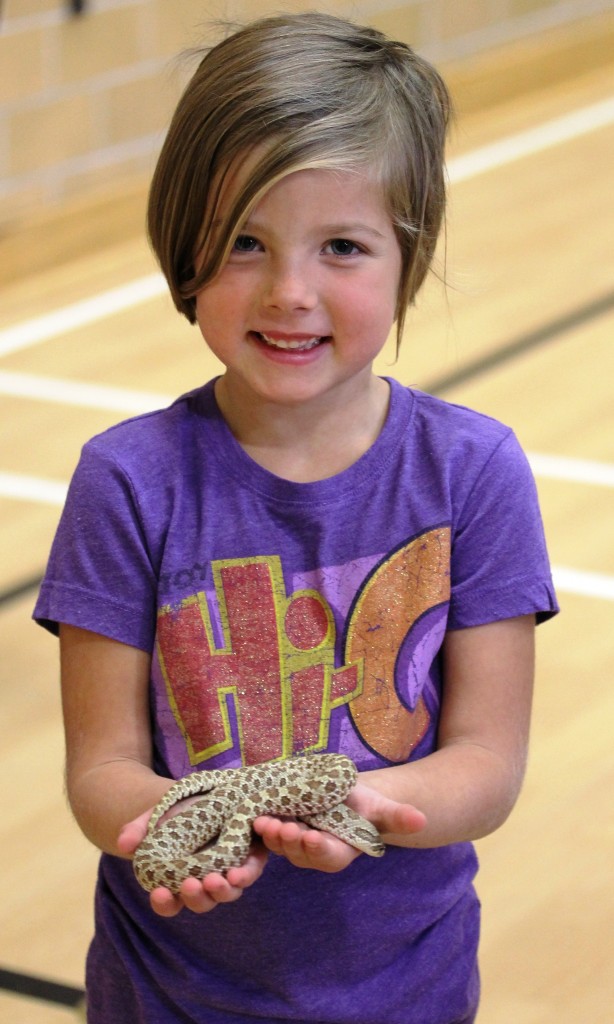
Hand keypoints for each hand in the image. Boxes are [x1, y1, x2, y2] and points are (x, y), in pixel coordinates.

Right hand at [118, 808, 268, 916]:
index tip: (159, 892)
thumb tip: (124, 844)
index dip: (164, 902)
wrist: (213, 790)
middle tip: (189, 884)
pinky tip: (238, 871)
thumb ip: (140, 829)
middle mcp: (205, 881)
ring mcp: (229, 870)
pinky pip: (251, 870)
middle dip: (196, 897)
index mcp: (179, 879)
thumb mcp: (157, 816)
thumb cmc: (181, 809)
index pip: (170, 902)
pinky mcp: (250, 855)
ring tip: (214, 880)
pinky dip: (246, 874)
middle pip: (202, 902)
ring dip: (221, 890)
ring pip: (228, 892)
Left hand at [252, 781, 425, 871]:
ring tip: (264, 821)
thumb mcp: (382, 808)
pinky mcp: (279, 830)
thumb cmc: (364, 805)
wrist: (344, 796)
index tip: (313, 838)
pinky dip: (260, 827)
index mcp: (339, 851)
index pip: (329, 855)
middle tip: (283, 830)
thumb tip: (420, 819)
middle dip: (291, 843)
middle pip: (300, 853)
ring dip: (271, 836)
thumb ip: (398, 817)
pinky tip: (252, 814)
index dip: (320, 849)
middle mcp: (314, 852)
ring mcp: (294, 843)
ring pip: (281, 845)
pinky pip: (268, 833)